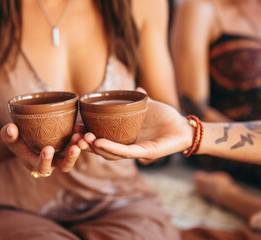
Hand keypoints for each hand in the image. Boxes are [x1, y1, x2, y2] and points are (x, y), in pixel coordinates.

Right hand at [0, 123, 83, 176]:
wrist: (25, 137)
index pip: (41, 167)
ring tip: (81, 135)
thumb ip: (8, 134)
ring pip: (73, 156)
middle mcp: (50, 162)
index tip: (48, 148)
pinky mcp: (67, 146)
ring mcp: (60, 155)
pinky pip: (77, 145)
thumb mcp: (8, 136)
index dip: (45, 160)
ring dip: (78, 147)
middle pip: (63, 166)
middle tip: (75, 147)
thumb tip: (11, 129)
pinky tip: (81, 127)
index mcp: (35, 163)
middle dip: (70, 158)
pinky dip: (80, 137)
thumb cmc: (15, 137)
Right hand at [78, 90, 192, 163]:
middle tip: (75, 136)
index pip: (101, 139)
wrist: (185, 127)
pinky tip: (99, 142)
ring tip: (84, 138)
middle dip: (86, 144)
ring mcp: (136, 152)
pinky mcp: (146, 153)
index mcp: (125, 137)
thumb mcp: (149, 106)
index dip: (87, 135)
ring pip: (110, 153)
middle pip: (102, 149)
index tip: (76, 127)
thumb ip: (140, 99)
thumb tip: (137, 88)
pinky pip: (126, 152)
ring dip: (95, 147)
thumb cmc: (167, 118)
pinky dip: (111, 147)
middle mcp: (128, 147)